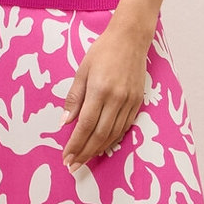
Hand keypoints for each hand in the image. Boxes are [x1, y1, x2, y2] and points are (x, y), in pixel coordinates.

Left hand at [61, 16, 150, 167]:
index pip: (85, 125)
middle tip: (73, 165)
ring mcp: (129, 102)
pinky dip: (113, 139)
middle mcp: (116, 99)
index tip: (66, 157)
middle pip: (99, 135)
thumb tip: (64, 122)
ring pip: (113, 134)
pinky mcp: (138, 102)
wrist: (131, 38)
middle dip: (85, 153)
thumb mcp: (82, 70)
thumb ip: (74, 98)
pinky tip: (103, 146)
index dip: (75, 144)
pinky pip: (125, 127)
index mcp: (99, 90)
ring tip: (86, 159)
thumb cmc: (103, 51)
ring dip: (99, 150)